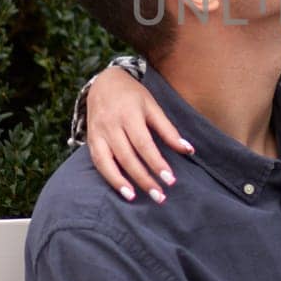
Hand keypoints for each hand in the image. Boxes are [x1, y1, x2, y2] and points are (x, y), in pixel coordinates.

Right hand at [86, 66, 193, 201]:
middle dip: (144, 178)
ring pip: (110, 162)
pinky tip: (124, 191)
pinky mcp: (91, 139)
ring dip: (124, 183)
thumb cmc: (133, 96)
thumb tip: (189, 150)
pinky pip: (99, 163)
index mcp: (130, 114)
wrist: (103, 82)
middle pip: (128, 157)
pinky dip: (110, 178)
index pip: (144, 144)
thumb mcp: (153, 106)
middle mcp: (112, 124)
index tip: (170, 179)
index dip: (156, 163)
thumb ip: (168, 129)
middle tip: (160, 196)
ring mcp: (99, 133)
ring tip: (138, 198)